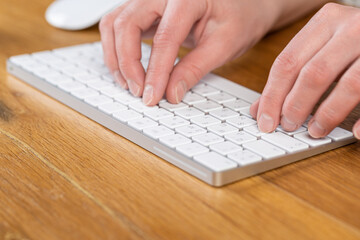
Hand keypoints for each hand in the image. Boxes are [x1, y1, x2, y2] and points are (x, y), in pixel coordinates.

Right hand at [99, 0, 276, 104]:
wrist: (242, 3)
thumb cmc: (239, 16)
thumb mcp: (225, 44)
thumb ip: (196, 68)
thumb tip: (172, 92)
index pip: (164, 38)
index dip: (155, 72)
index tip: (152, 96)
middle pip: (127, 25)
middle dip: (127, 63)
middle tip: (139, 92)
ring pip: (114, 23)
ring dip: (116, 56)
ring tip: (130, 84)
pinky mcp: (145, 9)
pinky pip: (118, 25)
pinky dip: (117, 49)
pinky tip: (128, 69)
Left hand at [252, 3, 359, 139]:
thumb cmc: (351, 40)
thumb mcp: (320, 47)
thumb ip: (291, 74)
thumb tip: (259, 108)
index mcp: (326, 21)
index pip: (288, 62)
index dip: (272, 96)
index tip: (265, 119)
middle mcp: (351, 28)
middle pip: (314, 73)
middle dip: (296, 106)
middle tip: (288, 126)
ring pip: (349, 85)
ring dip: (327, 114)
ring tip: (314, 131)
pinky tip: (356, 131)